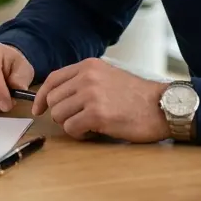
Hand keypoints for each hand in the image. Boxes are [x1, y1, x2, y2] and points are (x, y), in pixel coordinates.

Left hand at [32, 58, 169, 141]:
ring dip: (71, 125)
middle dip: (62, 115)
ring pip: (59, 115)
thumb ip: (84, 81)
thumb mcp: (108, 76)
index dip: (41, 97)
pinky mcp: (97, 115)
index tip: (38, 109)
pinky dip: (79, 134)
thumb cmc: (137, 97)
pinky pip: (71, 129)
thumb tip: (58, 97)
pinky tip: (94, 132)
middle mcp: (87, 77)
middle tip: (79, 121)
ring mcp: (91, 95)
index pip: (53, 80)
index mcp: (88, 66)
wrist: (162, 106)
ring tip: (89, 126)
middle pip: (54, 100)